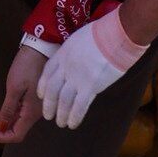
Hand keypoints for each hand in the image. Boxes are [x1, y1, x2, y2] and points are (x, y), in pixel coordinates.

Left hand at [0, 45, 45, 145]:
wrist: (40, 49)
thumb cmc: (27, 67)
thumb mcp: (14, 88)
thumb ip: (8, 109)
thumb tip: (1, 126)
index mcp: (32, 112)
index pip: (16, 135)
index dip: (0, 136)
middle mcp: (34, 112)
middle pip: (15, 129)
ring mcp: (33, 106)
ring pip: (15, 120)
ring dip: (0, 121)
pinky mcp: (31, 98)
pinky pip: (18, 111)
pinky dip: (6, 113)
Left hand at [38, 8, 146, 130]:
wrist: (116, 34)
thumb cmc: (103, 32)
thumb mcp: (80, 37)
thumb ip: (75, 50)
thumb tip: (76, 59)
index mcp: (63, 52)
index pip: (47, 72)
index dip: (43, 86)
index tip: (41, 95)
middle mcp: (66, 66)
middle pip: (52, 90)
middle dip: (49, 105)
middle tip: (48, 116)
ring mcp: (77, 77)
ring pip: (63, 101)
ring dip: (61, 115)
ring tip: (61, 123)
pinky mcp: (90, 86)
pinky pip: (79, 106)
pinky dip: (74, 117)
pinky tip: (73, 124)